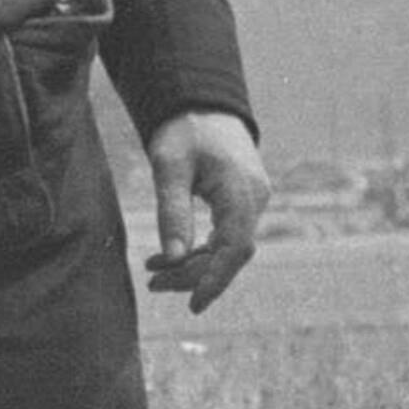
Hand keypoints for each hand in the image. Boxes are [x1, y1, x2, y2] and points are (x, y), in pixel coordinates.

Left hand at [144, 108, 267, 308]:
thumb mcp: (169, 166)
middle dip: (193, 274)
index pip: (235, 248)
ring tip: (154, 275)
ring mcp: (252, 202)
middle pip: (230, 254)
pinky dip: (199, 250)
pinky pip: (225, 237)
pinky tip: (168, 258)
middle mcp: (255, 200)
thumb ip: (172, 211)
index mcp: (241, 191)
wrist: (202, 103)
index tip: (195, 305)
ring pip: (227, 248)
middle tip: (153, 284)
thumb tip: (173, 258)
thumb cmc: (184, 130)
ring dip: (193, 265)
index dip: (216, 279)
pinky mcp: (242, 203)